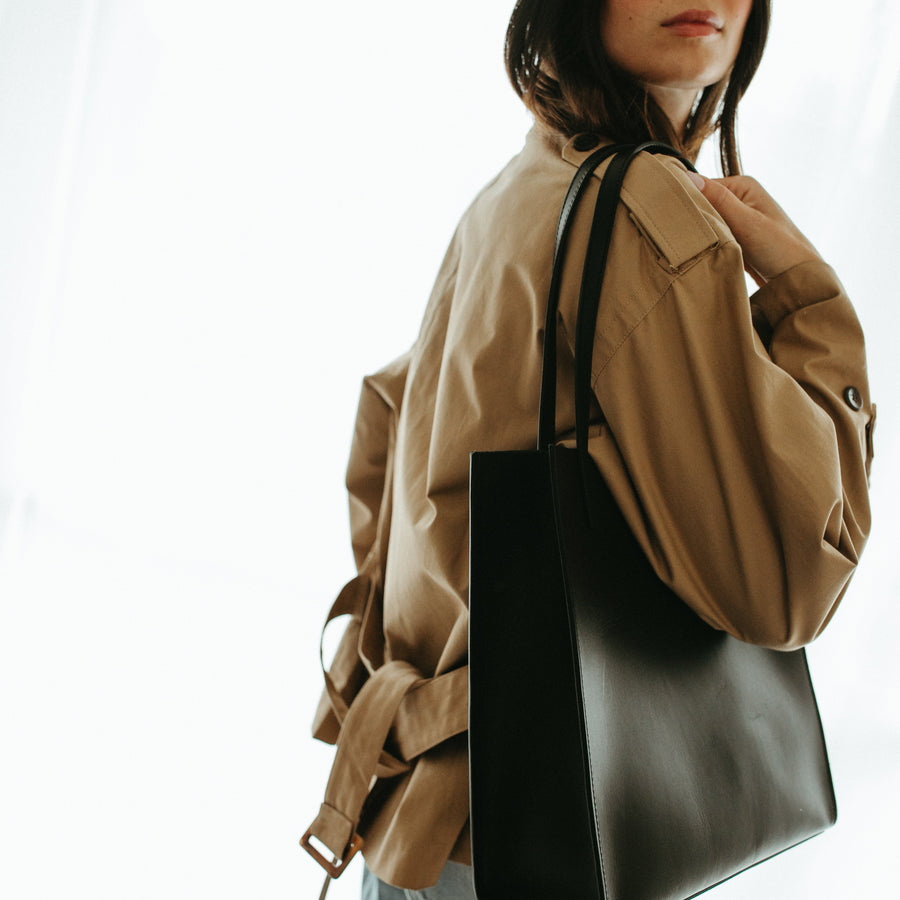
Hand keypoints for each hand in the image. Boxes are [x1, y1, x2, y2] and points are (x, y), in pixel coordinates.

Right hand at [687, 172, 821, 287]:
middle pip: (701, 204)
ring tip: (688, 244)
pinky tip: (698, 250)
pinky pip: (710, 235)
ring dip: (697, 232)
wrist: (795, 278)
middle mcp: (739, 198)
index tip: (671, 217)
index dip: (685, 200)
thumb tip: (686, 177)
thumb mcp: (746, 221)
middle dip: (691, 218)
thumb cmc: (778, 247)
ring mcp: (736, 218)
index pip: (701, 187)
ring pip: (704, 221)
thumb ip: (717, 199)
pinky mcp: (734, 236)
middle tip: (679, 235)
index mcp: (743, 185)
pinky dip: (703, 242)